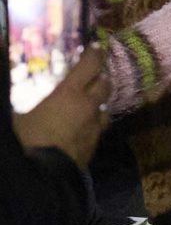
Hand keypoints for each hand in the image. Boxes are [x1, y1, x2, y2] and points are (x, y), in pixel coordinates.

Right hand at [12, 44, 110, 166]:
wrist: (42, 177)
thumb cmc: (26, 139)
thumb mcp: (13, 112)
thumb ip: (8, 87)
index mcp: (70, 94)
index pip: (90, 66)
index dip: (94, 54)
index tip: (96, 47)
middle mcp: (88, 108)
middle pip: (105, 85)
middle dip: (102, 75)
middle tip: (95, 71)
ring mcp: (94, 129)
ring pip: (106, 108)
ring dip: (101, 100)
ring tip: (92, 97)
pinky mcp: (94, 147)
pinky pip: (99, 128)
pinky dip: (95, 120)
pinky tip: (85, 123)